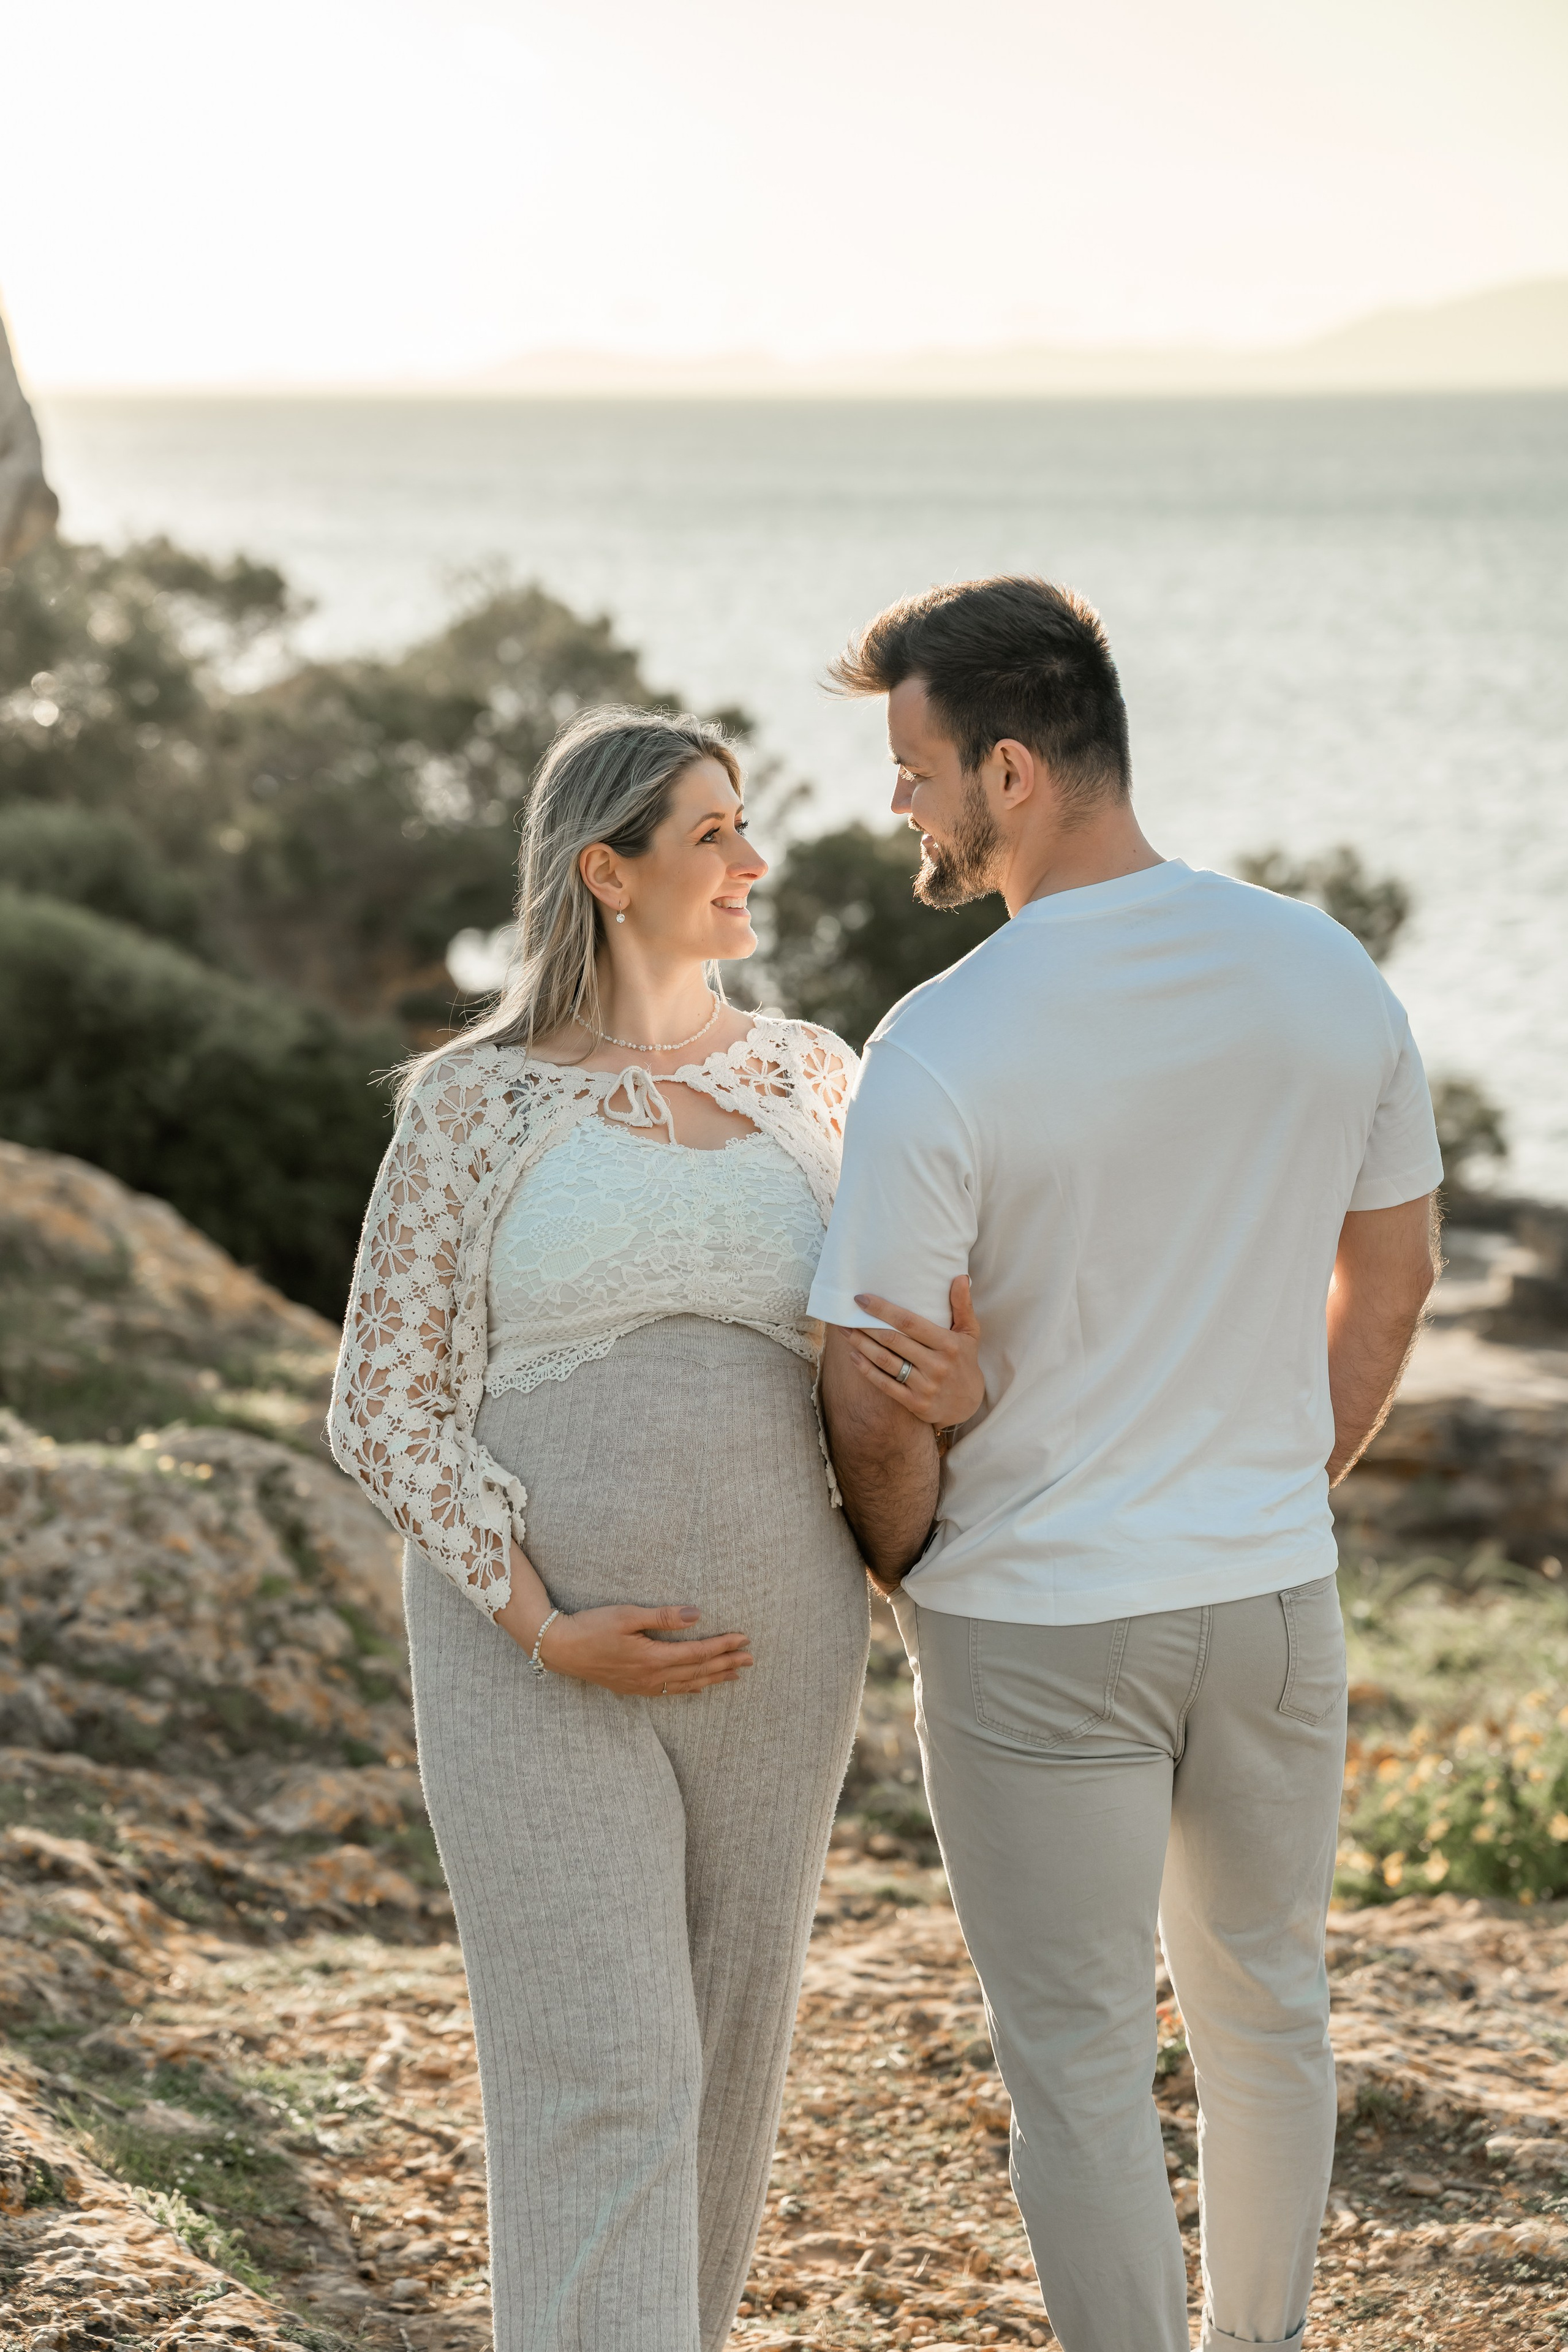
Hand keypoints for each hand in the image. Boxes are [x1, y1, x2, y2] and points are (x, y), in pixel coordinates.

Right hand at [511, 1600, 753, 1695]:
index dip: (723, 1646)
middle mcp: (652, 1676)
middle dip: (726, 1664)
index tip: (744, 1639)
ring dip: (713, 1678)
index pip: (697, 1653)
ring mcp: (643, 1686)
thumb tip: (696, 1614)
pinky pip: (671, 1692)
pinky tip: (700, 1687)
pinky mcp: (634, 1688)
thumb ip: (663, 1617)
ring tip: (735, 1674)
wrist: (561, 1649)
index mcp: (653, 1657)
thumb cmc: (592, 1626)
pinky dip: (691, 1689)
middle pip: (698, 1672)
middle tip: (751, 1659)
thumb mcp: (627, 1615)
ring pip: (687, 1685)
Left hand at [845, 1276, 983, 1429]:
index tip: (862, 1299)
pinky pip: (885, 1385)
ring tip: (845, 1331)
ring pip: (885, 1361)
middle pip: (892, 1341)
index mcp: (948, 1344)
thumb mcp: (970, 1333)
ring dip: (861, 1345)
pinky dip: (866, 1370)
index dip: (883, 1310)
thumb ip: (962, 1305)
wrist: (969, 1405)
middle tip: (846, 1315)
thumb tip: (960, 1276)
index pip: (909, 1323)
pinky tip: (853, 1356)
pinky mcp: (915, 1403)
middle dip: (866, 1326)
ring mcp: (925, 1386)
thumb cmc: (965, 1361)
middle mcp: (937, 1365)